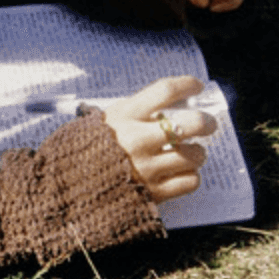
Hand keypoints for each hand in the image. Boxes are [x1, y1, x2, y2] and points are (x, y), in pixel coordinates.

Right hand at [103, 76, 216, 203]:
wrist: (71, 185)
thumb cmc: (93, 147)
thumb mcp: (109, 118)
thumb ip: (138, 110)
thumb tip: (176, 103)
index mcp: (125, 116)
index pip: (165, 91)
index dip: (187, 85)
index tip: (196, 86)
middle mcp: (137, 139)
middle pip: (191, 124)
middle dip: (206, 122)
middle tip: (207, 124)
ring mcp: (146, 167)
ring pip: (195, 155)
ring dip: (197, 152)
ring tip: (188, 152)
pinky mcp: (153, 192)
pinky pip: (190, 181)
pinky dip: (190, 175)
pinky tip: (179, 172)